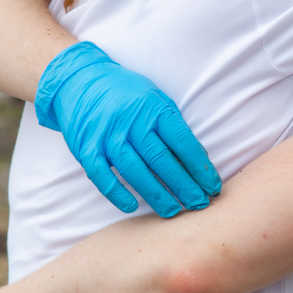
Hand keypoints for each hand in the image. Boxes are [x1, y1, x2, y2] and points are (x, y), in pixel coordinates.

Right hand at [34, 41, 221, 216]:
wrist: (80, 81)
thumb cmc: (126, 94)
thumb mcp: (155, 98)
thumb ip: (174, 125)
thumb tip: (199, 157)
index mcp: (153, 108)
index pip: (182, 142)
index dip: (199, 167)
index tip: (212, 186)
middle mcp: (131, 122)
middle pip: (162, 160)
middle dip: (184, 185)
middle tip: (199, 205)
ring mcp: (107, 136)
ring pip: (135, 170)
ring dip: (156, 194)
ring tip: (174, 212)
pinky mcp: (86, 148)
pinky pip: (102, 175)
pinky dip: (116, 193)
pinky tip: (132, 207)